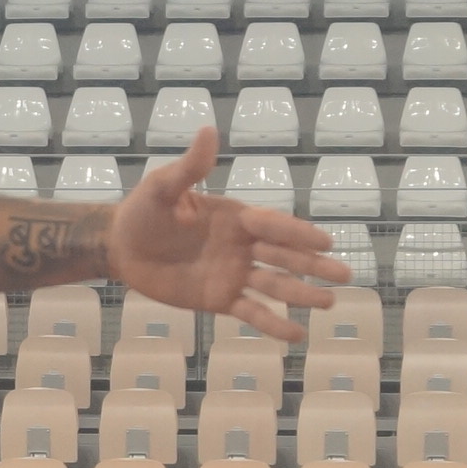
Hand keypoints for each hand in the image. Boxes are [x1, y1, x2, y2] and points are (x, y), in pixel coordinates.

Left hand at [109, 131, 349, 342]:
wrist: (121, 247)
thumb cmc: (144, 211)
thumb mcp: (164, 187)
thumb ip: (190, 168)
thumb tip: (208, 130)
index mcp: (236, 217)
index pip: (274, 225)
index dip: (299, 233)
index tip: (325, 241)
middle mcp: (242, 246)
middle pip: (285, 257)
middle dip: (314, 266)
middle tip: (345, 275)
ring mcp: (233, 274)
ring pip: (275, 286)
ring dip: (302, 295)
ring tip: (329, 303)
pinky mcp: (219, 300)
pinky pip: (251, 313)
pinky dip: (273, 325)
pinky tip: (297, 336)